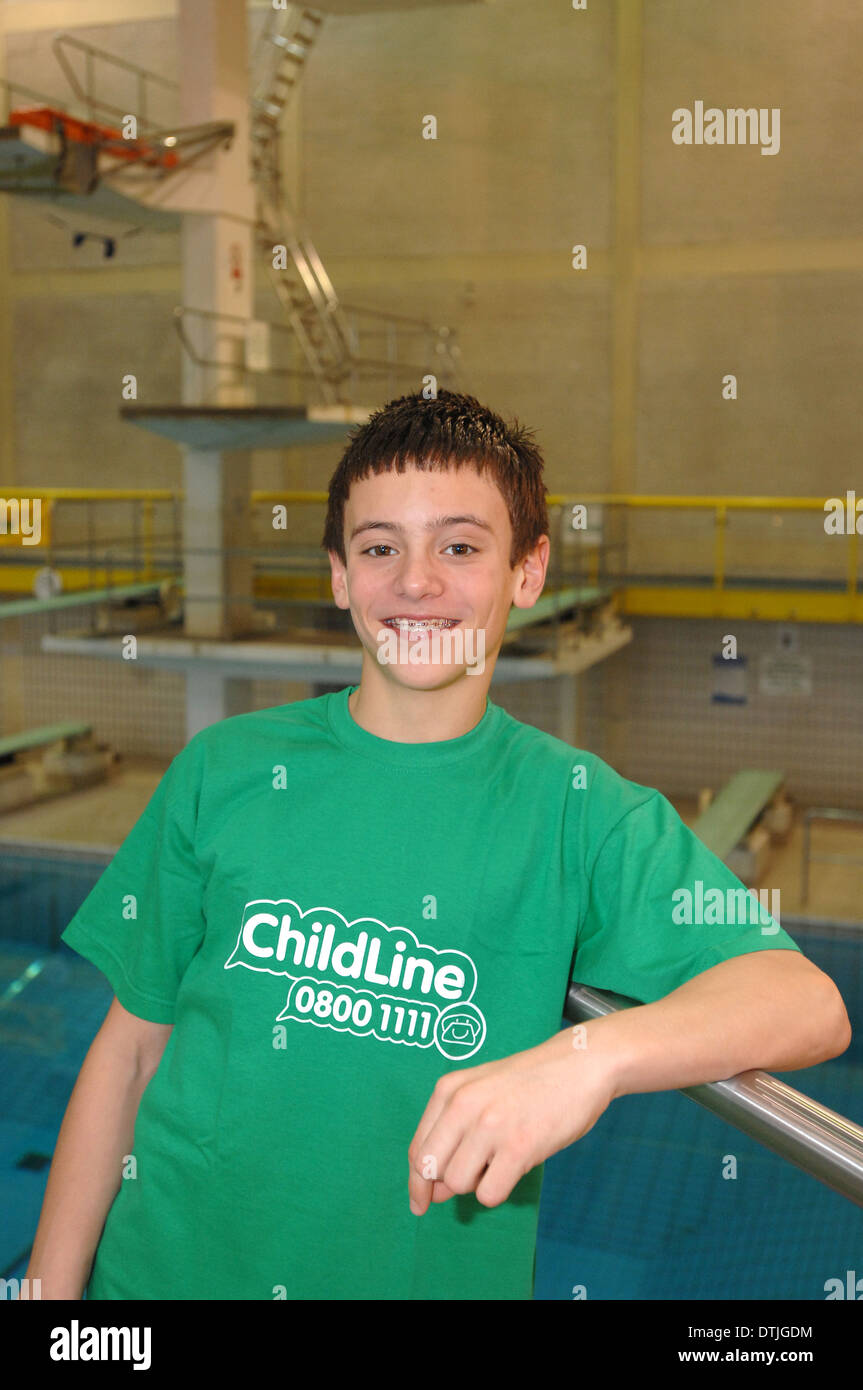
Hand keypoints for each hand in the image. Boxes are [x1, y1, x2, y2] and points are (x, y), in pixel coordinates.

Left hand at [407, 1027, 616, 1213]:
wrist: (580, 1064)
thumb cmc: (531, 1081)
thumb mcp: (482, 1092)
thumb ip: (453, 1134)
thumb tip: (435, 1191)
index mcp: (449, 1089)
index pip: (417, 1148)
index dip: (417, 1181)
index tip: (422, 1201)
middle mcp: (463, 1105)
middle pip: (430, 1169)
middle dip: (444, 1185)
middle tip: (473, 1178)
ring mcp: (490, 1125)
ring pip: (458, 1183)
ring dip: (478, 1183)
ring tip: (502, 1158)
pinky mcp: (519, 1146)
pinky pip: (490, 1194)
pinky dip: (499, 1190)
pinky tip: (516, 1165)